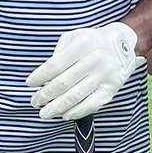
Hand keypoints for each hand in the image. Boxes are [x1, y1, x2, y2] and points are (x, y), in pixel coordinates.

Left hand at [26, 22, 144, 120]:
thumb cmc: (91, 42)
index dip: (40, 76)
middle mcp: (95, 59)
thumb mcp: (73, 37)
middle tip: (35, 102)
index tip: (30, 84)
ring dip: (57, 107)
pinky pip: (91, 104)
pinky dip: (76, 112)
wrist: (121, 45)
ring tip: (45, 112)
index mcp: (83, 43)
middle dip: (46, 95)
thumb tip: (44, 77)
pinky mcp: (111, 89)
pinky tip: (65, 114)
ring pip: (76, 96)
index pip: (56, 64)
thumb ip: (58, 53)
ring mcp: (104, 75)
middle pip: (64, 82)